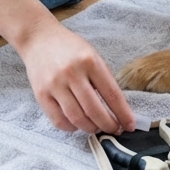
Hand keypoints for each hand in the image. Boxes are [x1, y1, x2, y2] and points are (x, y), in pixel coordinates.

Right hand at [17, 19, 134, 133]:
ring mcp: (54, 85)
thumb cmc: (70, 48)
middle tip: (114, 130)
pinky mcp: (41, 94)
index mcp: (90, 61)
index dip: (123, 113)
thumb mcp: (92, 55)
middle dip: (108, 125)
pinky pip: (58, 120)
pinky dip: (71, 128)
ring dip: (90, 128)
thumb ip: (103, 79)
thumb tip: (118, 108)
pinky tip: (77, 125)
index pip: (111, 94)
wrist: (39, 39)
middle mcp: (72, 73)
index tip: (129, 125)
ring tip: (96, 127)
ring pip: (77, 118)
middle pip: (94, 109)